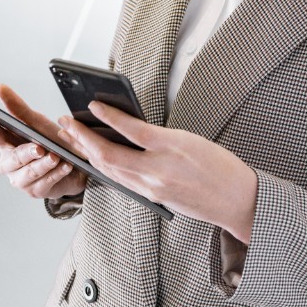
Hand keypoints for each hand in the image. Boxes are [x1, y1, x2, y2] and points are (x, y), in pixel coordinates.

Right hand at [0, 84, 87, 199]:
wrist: (75, 162)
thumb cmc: (52, 141)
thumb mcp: (36, 122)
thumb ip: (18, 107)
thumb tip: (0, 88)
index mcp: (6, 143)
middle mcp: (10, 163)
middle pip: (13, 158)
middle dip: (26, 152)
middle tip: (39, 148)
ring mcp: (21, 179)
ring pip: (29, 173)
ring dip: (44, 164)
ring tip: (56, 157)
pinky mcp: (36, 191)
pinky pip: (45, 183)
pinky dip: (56, 173)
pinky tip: (65, 166)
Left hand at [57, 101, 258, 242]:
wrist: (238, 201)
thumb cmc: (221, 167)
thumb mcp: (191, 139)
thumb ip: (159, 135)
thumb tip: (129, 128)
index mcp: (173, 148)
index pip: (131, 129)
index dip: (108, 116)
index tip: (93, 105)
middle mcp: (159, 170)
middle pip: (110, 155)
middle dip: (83, 138)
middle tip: (68, 123)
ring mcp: (154, 187)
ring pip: (111, 170)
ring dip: (89, 154)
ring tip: (74, 138)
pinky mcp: (153, 198)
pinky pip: (122, 181)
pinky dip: (106, 167)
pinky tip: (96, 158)